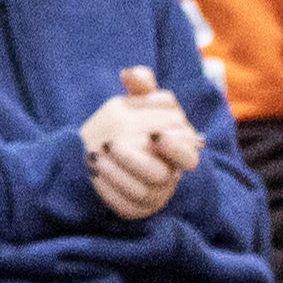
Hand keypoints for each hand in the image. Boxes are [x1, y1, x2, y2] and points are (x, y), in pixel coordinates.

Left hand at [81, 66, 198, 220]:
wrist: (108, 150)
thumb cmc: (131, 123)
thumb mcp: (137, 102)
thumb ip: (141, 86)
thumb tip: (130, 73)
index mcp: (178, 150)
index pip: (189, 156)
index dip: (176, 148)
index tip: (155, 136)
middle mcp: (169, 175)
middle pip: (161, 176)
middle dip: (136, 160)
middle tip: (111, 144)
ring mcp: (154, 195)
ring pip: (141, 192)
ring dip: (117, 173)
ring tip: (96, 156)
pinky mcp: (136, 208)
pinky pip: (125, 206)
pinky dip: (108, 189)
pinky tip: (93, 173)